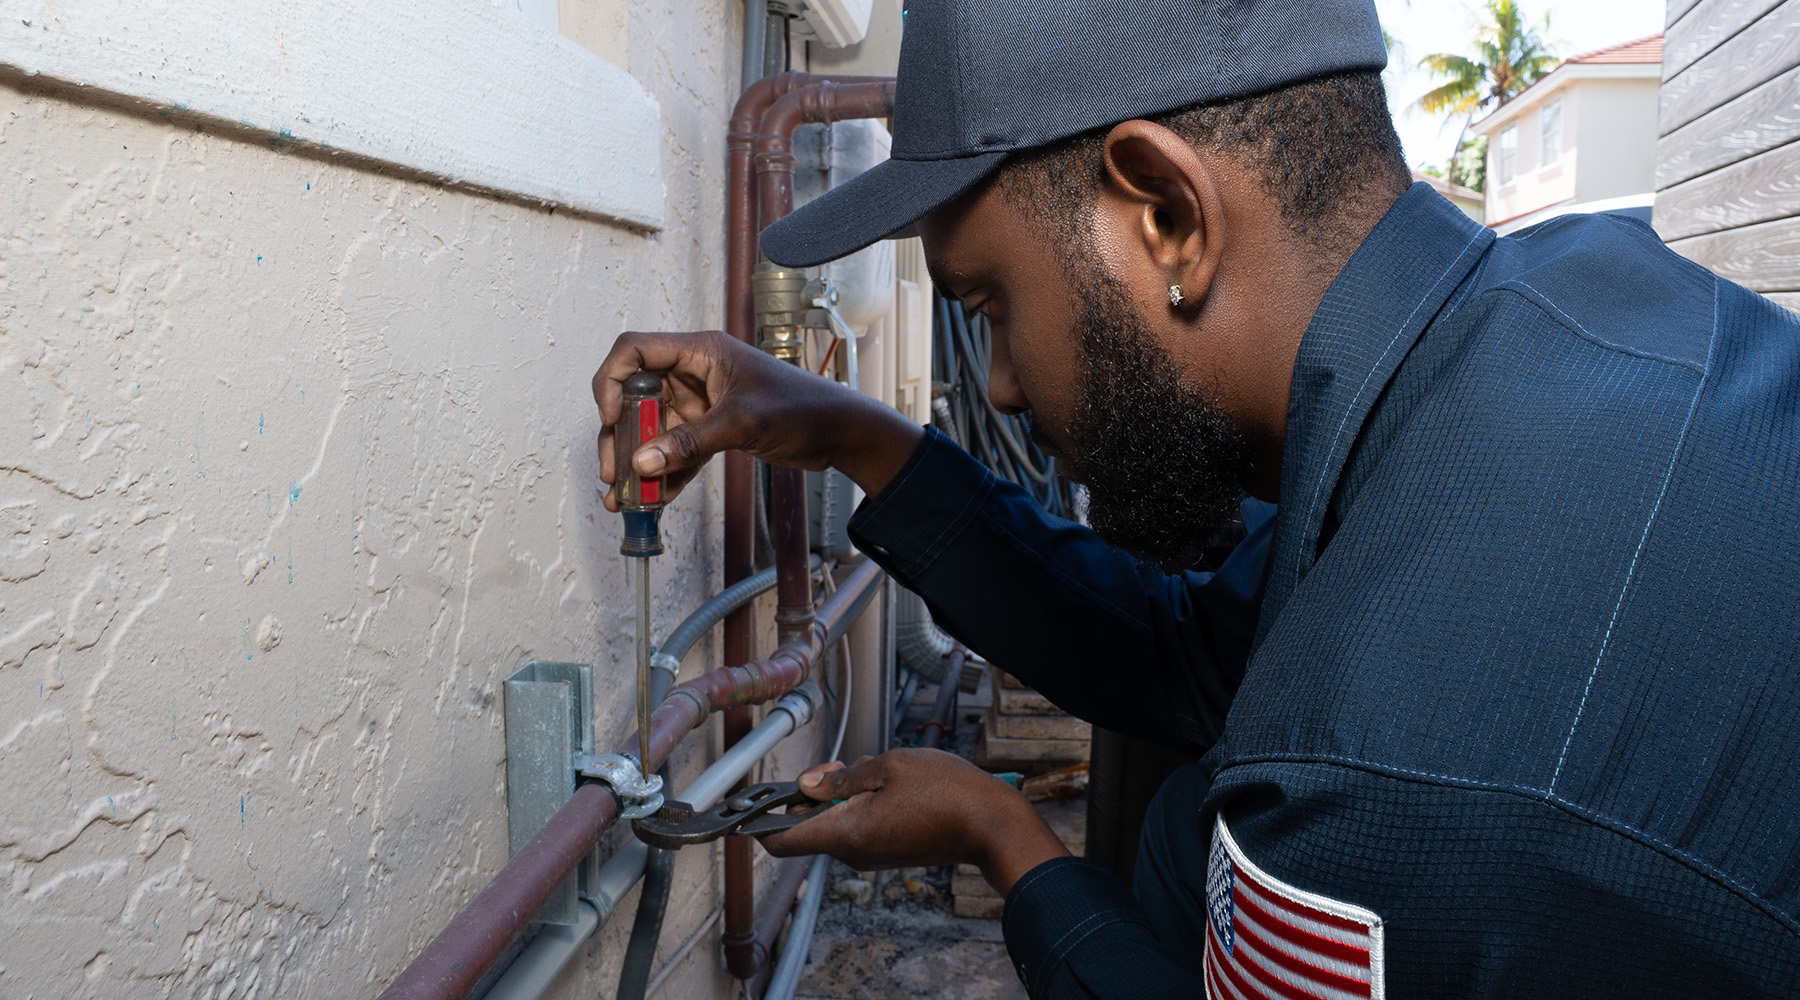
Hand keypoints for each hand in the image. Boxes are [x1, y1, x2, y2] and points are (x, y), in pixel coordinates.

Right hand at [592, 331, 923, 511]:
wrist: (839, 432)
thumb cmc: (804, 407)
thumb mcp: (743, 422)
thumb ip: (692, 441)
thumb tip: (643, 461)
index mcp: (701, 352)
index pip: (636, 351)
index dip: (612, 381)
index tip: (609, 417)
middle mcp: (695, 374)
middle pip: (636, 398)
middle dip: (620, 436)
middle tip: (613, 473)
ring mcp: (702, 404)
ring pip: (653, 430)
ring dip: (637, 462)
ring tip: (626, 497)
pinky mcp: (712, 430)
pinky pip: (677, 451)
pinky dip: (665, 474)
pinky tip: (654, 500)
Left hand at [759, 748, 1070, 895]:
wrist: (991, 824)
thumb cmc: (946, 793)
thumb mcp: (889, 766)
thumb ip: (843, 776)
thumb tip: (809, 785)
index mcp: (846, 834)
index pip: (781, 840)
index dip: (758, 820)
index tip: (750, 800)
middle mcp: (853, 853)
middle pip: (809, 824)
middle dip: (816, 790)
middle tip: (844, 763)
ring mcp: (872, 856)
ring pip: (837, 820)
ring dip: (846, 792)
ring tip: (881, 769)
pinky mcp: (888, 851)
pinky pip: (860, 825)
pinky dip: (864, 802)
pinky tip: (892, 782)